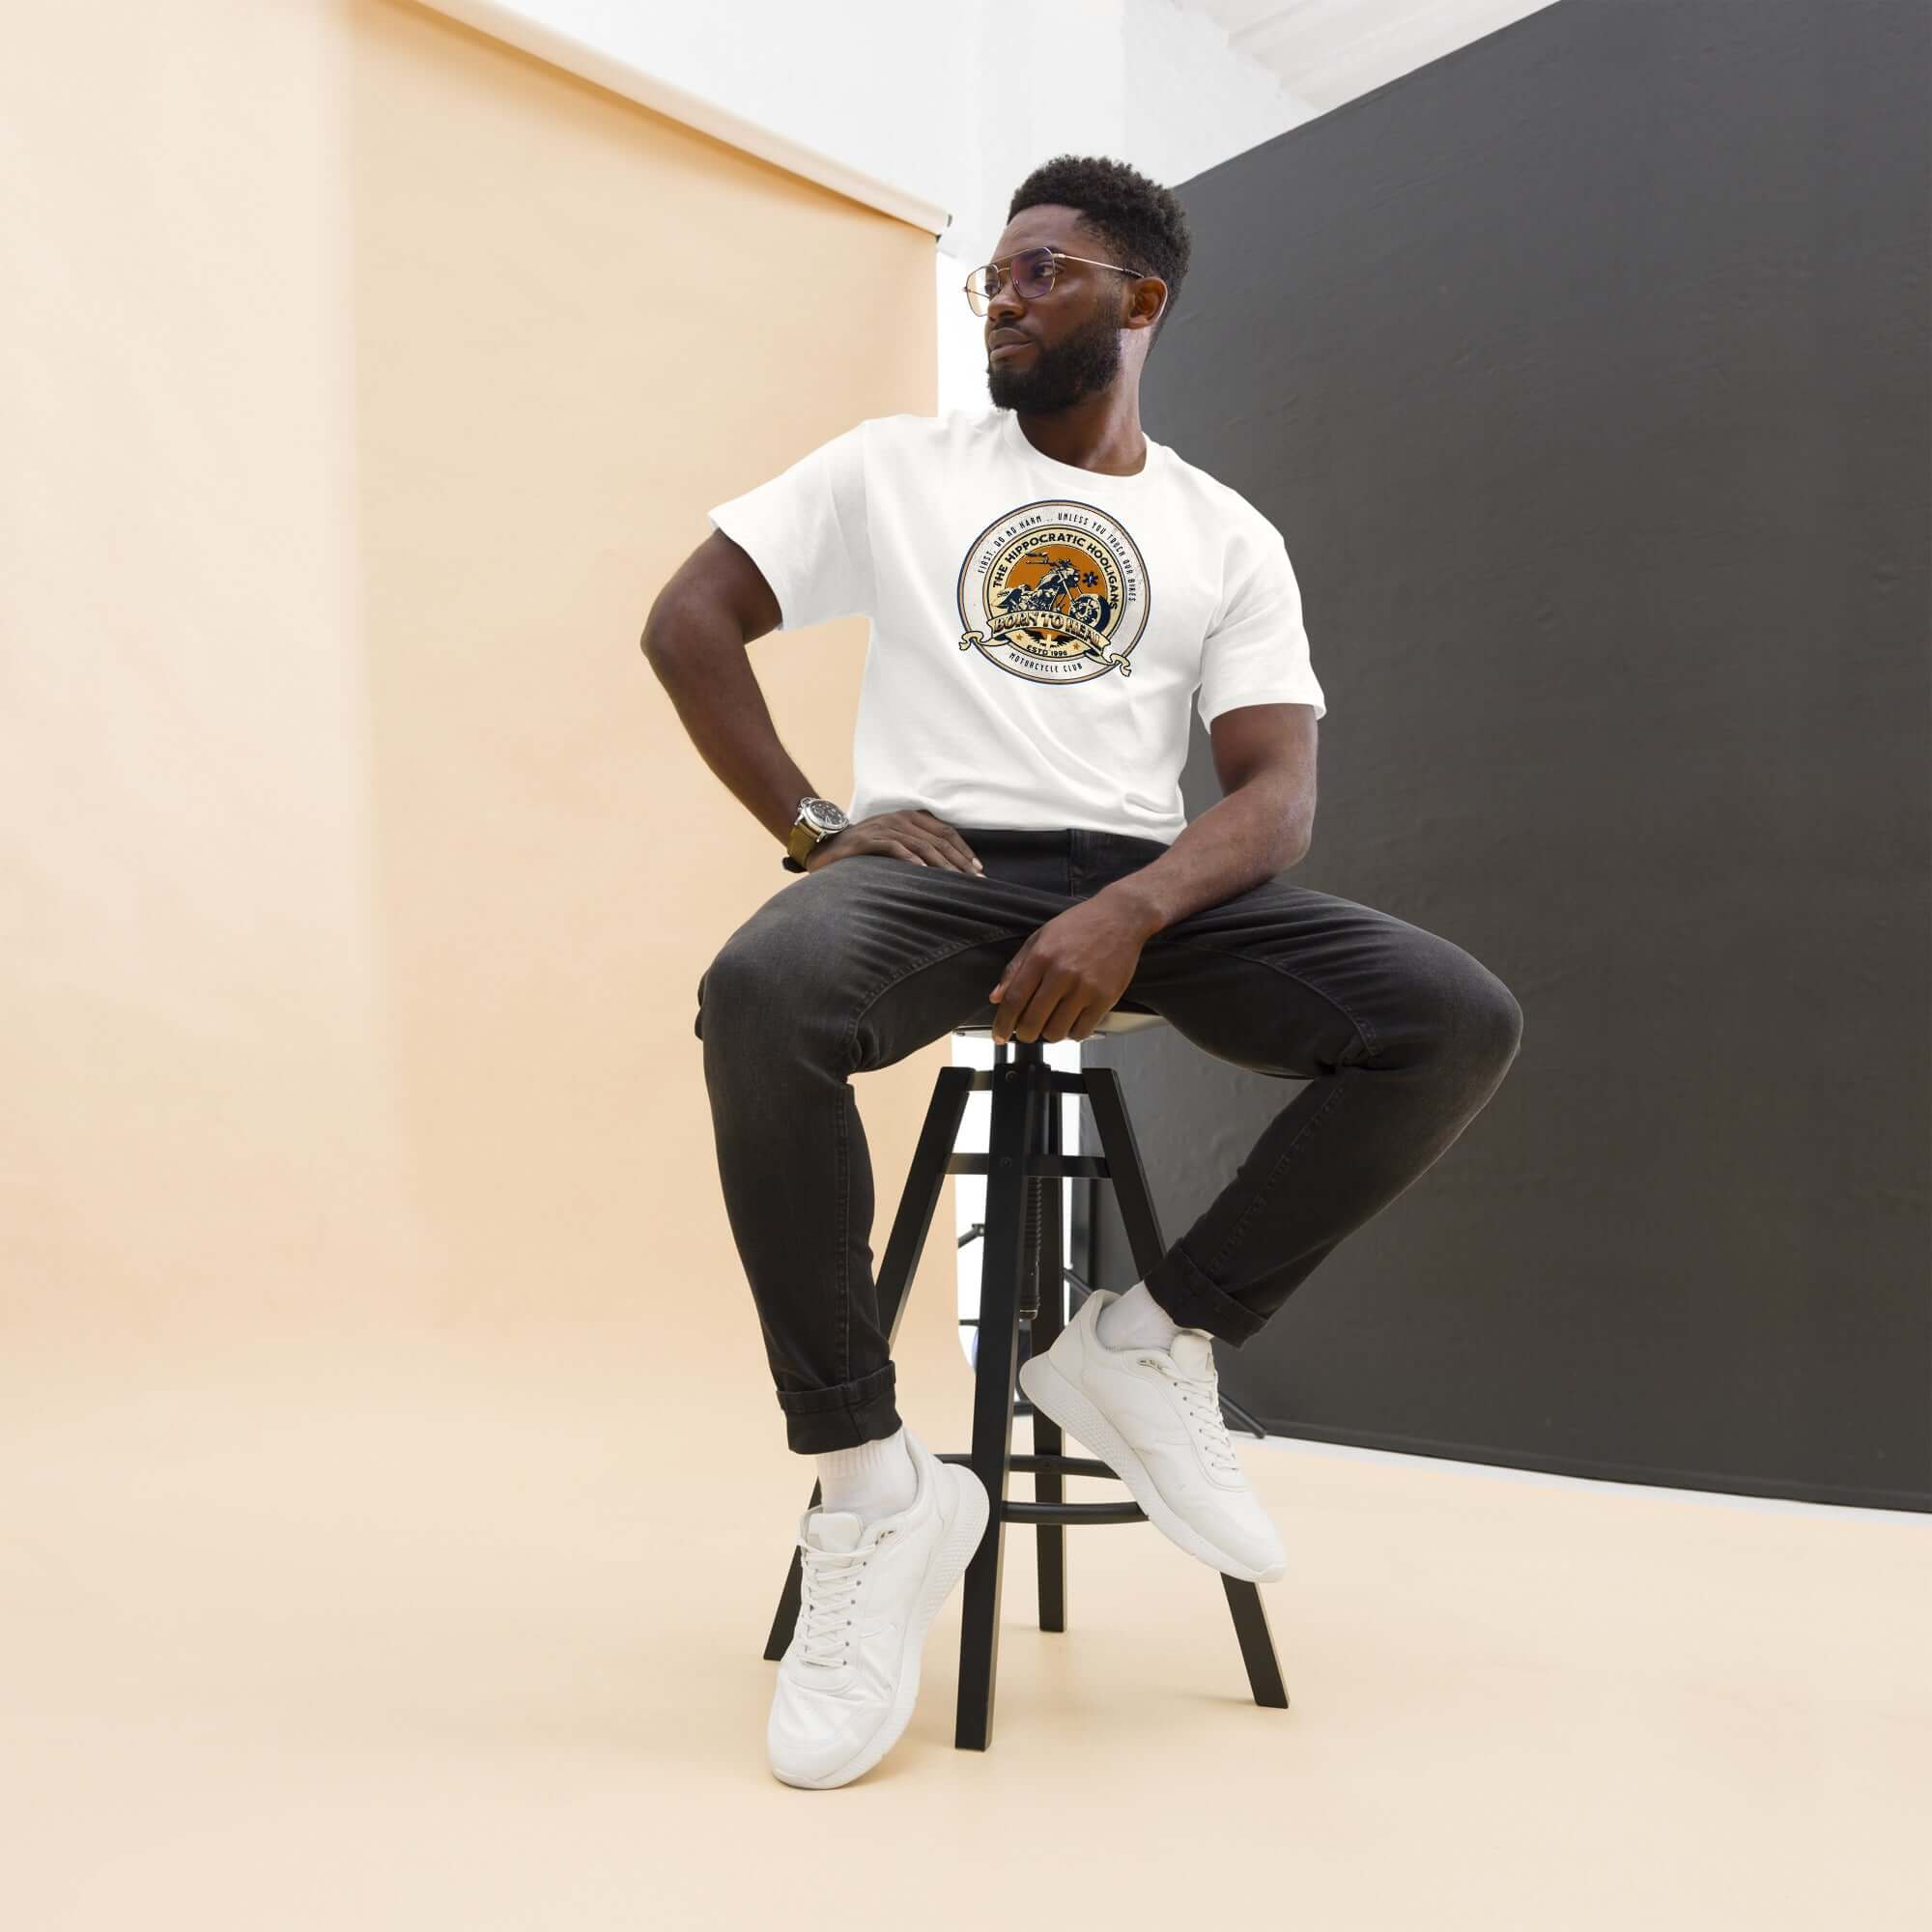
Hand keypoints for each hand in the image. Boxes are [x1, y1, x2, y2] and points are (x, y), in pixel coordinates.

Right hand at [804, 809, 984, 875]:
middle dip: (959, 861)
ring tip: (955, 881)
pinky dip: (910, 860)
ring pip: (921, 844)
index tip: (978, 869)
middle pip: (937, 839)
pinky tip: (923, 873)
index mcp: (909, 817)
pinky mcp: (867, 840)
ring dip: (941, 864)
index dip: (964, 850)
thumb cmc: (864, 850)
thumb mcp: (894, 843)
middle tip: (974, 881)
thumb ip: (917, 847)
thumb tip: (947, 868)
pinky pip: (894, 848)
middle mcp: (899, 819)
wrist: (825, 845)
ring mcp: (883, 828)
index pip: (945, 831)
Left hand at [987, 896, 1150, 1043]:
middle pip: (1033, 1021)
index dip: (1003, 1023)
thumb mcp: (1040, 937)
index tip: (999, 1035)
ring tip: (1051, 1023)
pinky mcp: (1105, 998)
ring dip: (1049, 1034)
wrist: (1120, 917)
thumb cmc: (1079, 925)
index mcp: (1041, 957)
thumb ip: (1016, 968)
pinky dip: (1072, 1033)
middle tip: (1026, 1032)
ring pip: (1057, 1031)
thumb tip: (996, 997)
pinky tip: (1071, 1022)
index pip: (1014, 1000)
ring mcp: (1085, 988)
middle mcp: (1062, 974)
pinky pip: (1082, 1031)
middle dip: (1024, 1034)